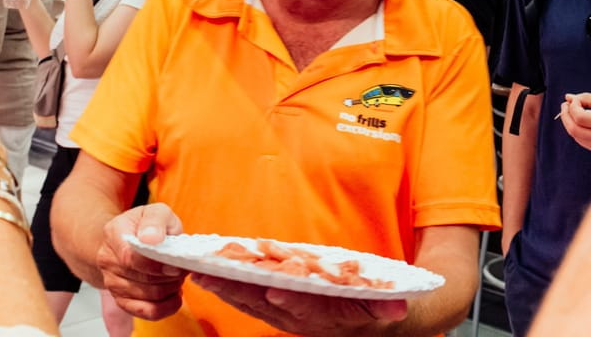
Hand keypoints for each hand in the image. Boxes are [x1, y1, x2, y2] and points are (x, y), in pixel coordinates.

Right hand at [96, 203, 187, 319]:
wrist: (130, 238)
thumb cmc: (146, 226)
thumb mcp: (156, 212)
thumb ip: (156, 220)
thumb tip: (151, 238)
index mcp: (114, 234)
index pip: (129, 256)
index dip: (155, 265)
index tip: (175, 265)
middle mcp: (108, 260)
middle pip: (141, 278)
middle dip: (169, 276)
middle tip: (182, 268)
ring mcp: (112, 283)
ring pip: (147, 296)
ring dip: (170, 289)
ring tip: (177, 277)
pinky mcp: (122, 301)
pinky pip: (146, 312)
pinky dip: (166, 307)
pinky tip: (174, 294)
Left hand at [191, 276, 406, 335]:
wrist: (369, 324)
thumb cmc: (374, 307)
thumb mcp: (386, 307)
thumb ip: (388, 306)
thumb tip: (396, 307)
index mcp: (328, 318)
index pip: (307, 311)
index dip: (292, 303)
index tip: (274, 292)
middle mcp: (302, 322)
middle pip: (267, 307)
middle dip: (240, 293)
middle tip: (214, 276)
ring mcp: (285, 317)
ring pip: (251, 304)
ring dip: (226, 290)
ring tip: (201, 273)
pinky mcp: (274, 310)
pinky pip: (247, 300)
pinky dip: (227, 288)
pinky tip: (206, 275)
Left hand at [560, 93, 590, 149]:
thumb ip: (587, 98)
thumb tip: (568, 97)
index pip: (580, 118)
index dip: (573, 106)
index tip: (574, 99)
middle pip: (574, 130)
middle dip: (565, 115)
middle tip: (565, 104)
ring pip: (577, 137)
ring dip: (569, 123)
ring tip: (570, 111)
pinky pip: (582, 141)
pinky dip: (576, 130)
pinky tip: (577, 121)